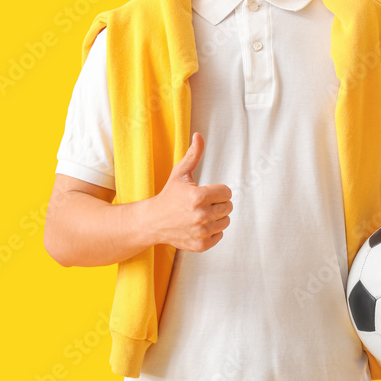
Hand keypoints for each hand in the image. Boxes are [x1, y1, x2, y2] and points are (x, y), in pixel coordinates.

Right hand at [150, 132, 232, 251]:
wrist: (153, 221)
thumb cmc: (169, 195)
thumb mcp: (180, 173)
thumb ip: (193, 155)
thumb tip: (198, 135)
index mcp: (198, 196)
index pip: (227, 192)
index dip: (218, 191)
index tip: (207, 192)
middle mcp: (201, 216)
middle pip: (228, 207)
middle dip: (218, 203)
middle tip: (202, 203)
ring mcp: (201, 232)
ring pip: (225, 222)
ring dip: (217, 217)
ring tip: (201, 214)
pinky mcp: (200, 245)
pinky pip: (220, 235)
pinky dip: (213, 231)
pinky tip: (199, 225)